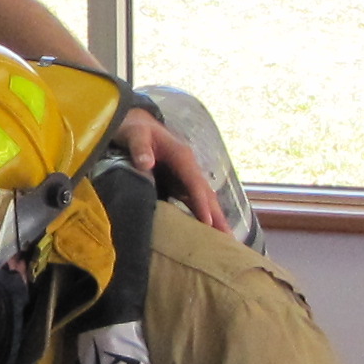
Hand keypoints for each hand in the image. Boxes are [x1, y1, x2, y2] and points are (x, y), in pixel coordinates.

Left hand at [115, 109, 229, 230]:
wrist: (134, 122)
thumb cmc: (135, 128)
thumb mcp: (135, 134)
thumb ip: (140, 148)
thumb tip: (146, 164)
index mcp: (181, 156)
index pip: (195, 183)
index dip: (201, 203)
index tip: (208, 223)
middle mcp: (189, 166)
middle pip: (207, 194)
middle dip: (218, 217)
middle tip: (229, 240)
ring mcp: (186, 175)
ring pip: (205, 199)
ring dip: (215, 219)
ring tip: (225, 241)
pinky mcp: (179, 182)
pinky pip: (194, 200)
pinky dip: (203, 215)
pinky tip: (207, 231)